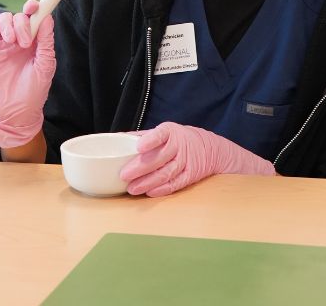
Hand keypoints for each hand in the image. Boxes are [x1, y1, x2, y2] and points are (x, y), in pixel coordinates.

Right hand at [0, 0, 55, 147]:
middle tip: (24, 43)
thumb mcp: (45, 66)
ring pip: (4, 19)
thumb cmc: (34, 91)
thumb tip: (48, 18)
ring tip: (11, 42)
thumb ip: (46, 42)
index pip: (36, 17)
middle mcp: (22, 38)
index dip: (35, 8)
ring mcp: (6, 43)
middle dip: (22, 24)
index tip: (34, 7)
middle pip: (19, 16)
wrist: (16, 111)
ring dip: (8, 25)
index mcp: (37, 41)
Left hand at [120, 122, 274, 196]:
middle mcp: (179, 146)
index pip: (161, 134)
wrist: (209, 148)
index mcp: (170, 132)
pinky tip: (149, 192)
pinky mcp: (191, 175)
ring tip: (132, 188)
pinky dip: (162, 189)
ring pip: (166, 173)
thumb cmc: (177, 139)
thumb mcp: (163, 132)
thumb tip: (116, 138)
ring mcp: (186, 161)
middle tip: (124, 175)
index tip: (139, 147)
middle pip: (159, 158)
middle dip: (140, 167)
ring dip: (148, 182)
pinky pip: (176, 183)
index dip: (150, 140)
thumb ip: (142, 136)